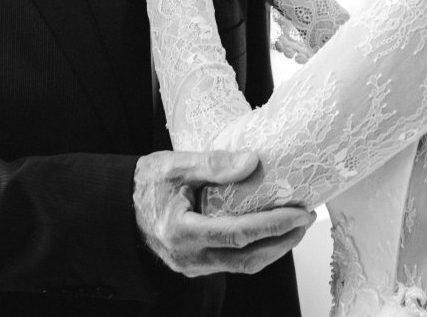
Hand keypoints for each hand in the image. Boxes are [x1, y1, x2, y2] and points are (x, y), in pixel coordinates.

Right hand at [133, 150, 315, 275]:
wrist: (120, 205)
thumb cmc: (145, 183)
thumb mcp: (174, 164)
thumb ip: (212, 164)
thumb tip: (253, 161)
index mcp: (180, 231)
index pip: (238, 233)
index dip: (272, 226)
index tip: (299, 212)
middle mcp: (188, 256)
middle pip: (246, 258)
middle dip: (283, 241)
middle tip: (307, 218)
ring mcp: (192, 265)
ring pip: (242, 265)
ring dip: (274, 248)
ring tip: (296, 226)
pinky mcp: (196, 265)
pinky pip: (233, 263)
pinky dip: (256, 248)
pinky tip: (271, 232)